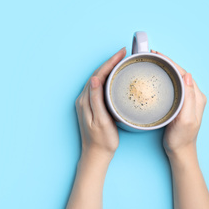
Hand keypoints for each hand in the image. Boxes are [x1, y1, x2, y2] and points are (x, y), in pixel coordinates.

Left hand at [75, 47, 126, 162]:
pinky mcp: (90, 107)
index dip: (110, 62)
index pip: (98, 75)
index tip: (122, 53)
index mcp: (85, 100)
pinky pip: (99, 87)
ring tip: (121, 61)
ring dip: (109, 69)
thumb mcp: (101, 120)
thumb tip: (95, 78)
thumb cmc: (101, 141)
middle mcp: (83, 99)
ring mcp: (86, 103)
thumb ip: (96, 99)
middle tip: (124, 54)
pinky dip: (107, 79)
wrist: (96, 155)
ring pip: (98, 80)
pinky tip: (115, 78)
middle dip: (110, 62)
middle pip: (97, 74)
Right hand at [150, 50, 206, 160]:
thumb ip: (189, 98)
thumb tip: (188, 76)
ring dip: (165, 70)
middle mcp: (193, 96)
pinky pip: (172, 87)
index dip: (171, 63)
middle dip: (167, 63)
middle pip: (180, 74)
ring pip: (176, 79)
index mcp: (197, 97)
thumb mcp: (185, 119)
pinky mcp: (179, 104)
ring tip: (153, 63)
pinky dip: (164, 79)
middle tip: (152, 56)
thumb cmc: (181, 138)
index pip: (184, 74)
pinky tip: (156, 78)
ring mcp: (186, 100)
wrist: (180, 151)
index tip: (158, 56)